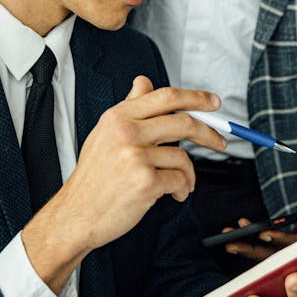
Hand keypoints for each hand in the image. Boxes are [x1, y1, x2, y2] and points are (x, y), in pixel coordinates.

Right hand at [23, 76, 227, 291]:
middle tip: (220, 141)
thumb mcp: (105, 134)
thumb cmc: (93, 178)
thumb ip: (129, 108)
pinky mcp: (145, 182)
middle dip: (209, 133)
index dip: (195, 97)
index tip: (213, 102)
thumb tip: (143, 82)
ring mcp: (135, 156)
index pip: (165, 97)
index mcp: (118, 117)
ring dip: (188, 174)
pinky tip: (172, 195)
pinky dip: (182, 189)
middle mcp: (126, 132)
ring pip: (183, 157)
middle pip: (183, 122)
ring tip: (180, 184)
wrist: (76, 215)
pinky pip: (180, 180)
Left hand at [224, 218, 296, 261]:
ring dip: (247, 242)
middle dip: (250, 248)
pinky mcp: (289, 242)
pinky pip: (268, 241)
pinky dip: (255, 233)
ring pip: (267, 250)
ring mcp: (294, 248)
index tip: (263, 234)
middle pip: (273, 254)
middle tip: (229, 243)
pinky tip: (241, 224)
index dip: (278, 241)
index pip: (293, 247)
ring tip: (227, 233)